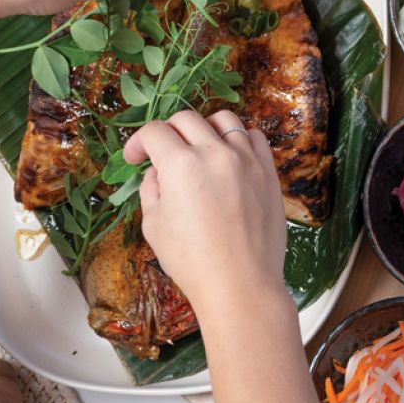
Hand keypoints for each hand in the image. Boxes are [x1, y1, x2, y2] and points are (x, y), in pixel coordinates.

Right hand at [124, 110, 289, 317]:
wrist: (240, 283)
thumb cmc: (193, 261)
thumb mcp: (155, 226)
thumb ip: (152, 189)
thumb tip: (158, 172)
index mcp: (182, 165)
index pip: (155, 131)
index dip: (139, 142)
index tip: (136, 158)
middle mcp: (216, 154)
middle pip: (187, 119)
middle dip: (168, 132)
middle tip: (163, 153)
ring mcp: (247, 160)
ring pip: (225, 120)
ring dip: (205, 128)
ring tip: (199, 149)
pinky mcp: (268, 171)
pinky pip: (255, 137)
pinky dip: (239, 139)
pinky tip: (230, 157)